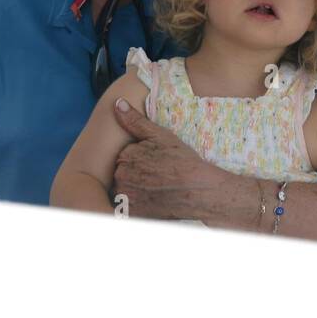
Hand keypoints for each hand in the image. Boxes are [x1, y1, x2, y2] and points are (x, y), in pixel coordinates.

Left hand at [111, 98, 260, 228]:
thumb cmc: (182, 161)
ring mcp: (126, 197)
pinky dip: (137, 206)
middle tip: (157, 178)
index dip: (140, 161)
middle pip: (122, 175)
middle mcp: (121, 177)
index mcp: (124, 156)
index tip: (154, 164)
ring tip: (156, 191)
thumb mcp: (160, 135)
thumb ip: (135, 121)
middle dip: (135, 176)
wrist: (198, 191)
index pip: (124, 158)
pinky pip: (127, 210)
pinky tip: (153, 202)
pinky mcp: (132, 214)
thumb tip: (117, 103)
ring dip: (134, 191)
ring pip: (124, 192)